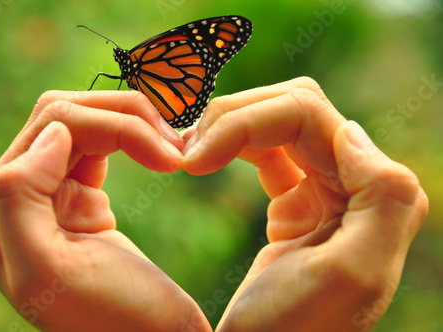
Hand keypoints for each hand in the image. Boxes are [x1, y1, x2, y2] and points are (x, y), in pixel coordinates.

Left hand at [0, 91, 210, 331]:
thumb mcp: (47, 270)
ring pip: (83, 122)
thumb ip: (21, 196)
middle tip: (172, 146)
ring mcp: (47, 194)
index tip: (169, 159)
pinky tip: (159, 155)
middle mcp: (10, 199)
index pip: (49, 130)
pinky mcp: (80, 195)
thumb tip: (54, 131)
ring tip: (171, 149)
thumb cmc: (112, 318)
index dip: (113, 129)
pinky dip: (130, 139)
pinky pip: (97, 144)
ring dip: (131, 125)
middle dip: (124, 119)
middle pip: (63, 116)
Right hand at [182, 77, 427, 331]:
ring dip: (230, 128)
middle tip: (189, 152)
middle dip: (235, 118)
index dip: (245, 123)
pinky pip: (267, 151)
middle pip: (291, 108)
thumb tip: (351, 130)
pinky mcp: (294, 199)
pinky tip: (204, 160)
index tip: (195, 162)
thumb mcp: (350, 273)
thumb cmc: (296, 330)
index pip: (307, 115)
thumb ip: (382, 196)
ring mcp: (323, 187)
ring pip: (277, 121)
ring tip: (190, 156)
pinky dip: (234, 145)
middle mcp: (354, 182)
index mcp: (374, 194)